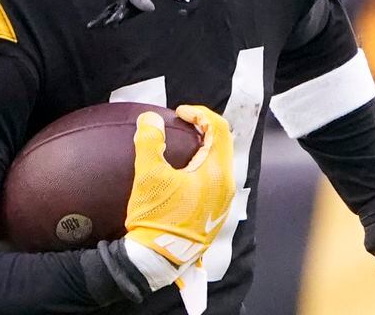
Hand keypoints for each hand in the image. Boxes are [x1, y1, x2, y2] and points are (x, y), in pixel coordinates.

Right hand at [122, 105, 235, 288]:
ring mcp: (222, 203)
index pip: (219, 129)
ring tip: (179, 146)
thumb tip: (150, 118)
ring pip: (219, 163)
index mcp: (216, 173)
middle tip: (180, 125)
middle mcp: (226, 186)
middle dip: (203, 128)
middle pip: (222, 144)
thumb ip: (150, 142)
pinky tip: (180, 174)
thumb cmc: (155, 218)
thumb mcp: (148, 176)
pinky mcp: (214, 215)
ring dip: (202, 148)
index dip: (199, 114)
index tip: (179, 113)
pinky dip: (201, 167)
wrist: (157, 260)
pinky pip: (214, 181)